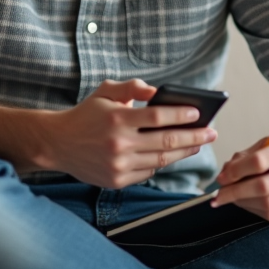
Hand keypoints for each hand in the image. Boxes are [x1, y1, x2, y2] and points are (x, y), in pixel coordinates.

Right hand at [40, 79, 216, 188]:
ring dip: (184, 152)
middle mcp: (119, 144)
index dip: (182, 115)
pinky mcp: (117, 181)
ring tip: (198, 144)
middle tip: (212, 132)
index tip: (199, 113)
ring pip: (162, 160)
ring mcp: (118, 165)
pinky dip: (161, 163)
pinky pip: (148, 172)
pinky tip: (171, 155)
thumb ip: (132, 88)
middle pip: (167, 142)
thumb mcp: (105, 92)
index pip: (158, 117)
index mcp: (117, 118)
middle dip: (195, 137)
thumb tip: (158, 91)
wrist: (57, 144)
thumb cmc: (85, 115)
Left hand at [210, 131, 268, 221]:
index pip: (259, 162)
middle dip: (234, 192)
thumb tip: (225, 175)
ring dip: (243, 203)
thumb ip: (246, 156)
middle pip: (262, 187)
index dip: (236, 172)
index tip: (222, 178)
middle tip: (218, 195)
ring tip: (232, 198)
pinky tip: (247, 203)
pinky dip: (254, 210)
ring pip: (266, 204)